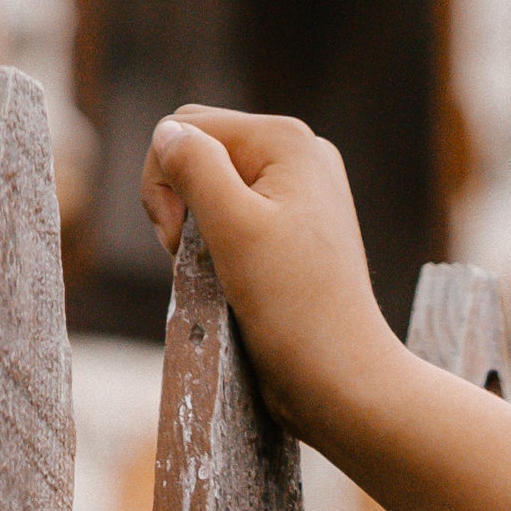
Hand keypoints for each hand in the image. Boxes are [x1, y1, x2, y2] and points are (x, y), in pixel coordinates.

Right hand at [139, 108, 400, 451]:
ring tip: (221, 275)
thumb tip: (170, 134)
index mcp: (286, 140)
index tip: (179, 240)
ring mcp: (303, 194)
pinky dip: (220, 246)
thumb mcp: (232, 225)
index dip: (165, 181)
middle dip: (182, 203)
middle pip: (200, 154)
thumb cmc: (293, 310)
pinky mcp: (299, 231)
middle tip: (193, 259)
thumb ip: (193, 166)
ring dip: (198, 230)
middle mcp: (301, 155)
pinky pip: (236, 218)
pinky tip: (235, 279)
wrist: (345, 384)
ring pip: (213, 190)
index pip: (186, 127)